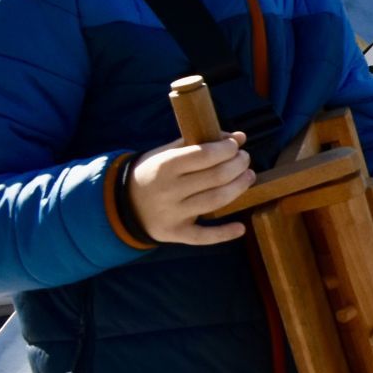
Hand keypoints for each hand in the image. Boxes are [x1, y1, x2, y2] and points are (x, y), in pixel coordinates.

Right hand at [127, 131, 255, 244]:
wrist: (123, 203)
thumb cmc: (154, 172)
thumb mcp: (168, 153)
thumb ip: (202, 143)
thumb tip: (239, 137)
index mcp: (164, 166)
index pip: (204, 155)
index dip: (227, 149)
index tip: (235, 145)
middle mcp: (168, 190)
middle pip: (215, 177)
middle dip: (237, 165)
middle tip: (245, 159)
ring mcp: (172, 214)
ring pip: (215, 201)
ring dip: (239, 188)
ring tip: (248, 176)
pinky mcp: (175, 233)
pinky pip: (203, 236)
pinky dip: (224, 234)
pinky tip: (241, 228)